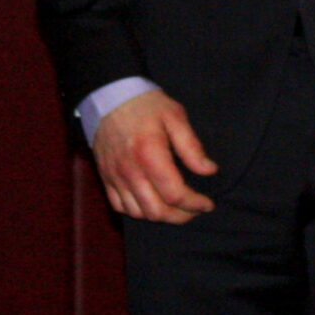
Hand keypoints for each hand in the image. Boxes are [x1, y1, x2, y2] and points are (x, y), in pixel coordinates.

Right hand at [91, 89, 218, 223]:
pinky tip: (152, 203)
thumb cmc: (147, 105)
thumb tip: (209, 170)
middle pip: (156, 211)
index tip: (208, 204)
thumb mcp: (175, 117)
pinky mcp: (106, 178)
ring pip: (138, 213)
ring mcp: (115, 178)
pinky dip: (138, 212)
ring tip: (176, 209)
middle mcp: (130, 171)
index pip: (175, 194)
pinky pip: (120, 207)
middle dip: (180, 217)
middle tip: (195, 210)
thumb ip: (192, 147)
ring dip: (160, 216)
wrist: (110, 97)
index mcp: (150, 155)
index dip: (195, 204)